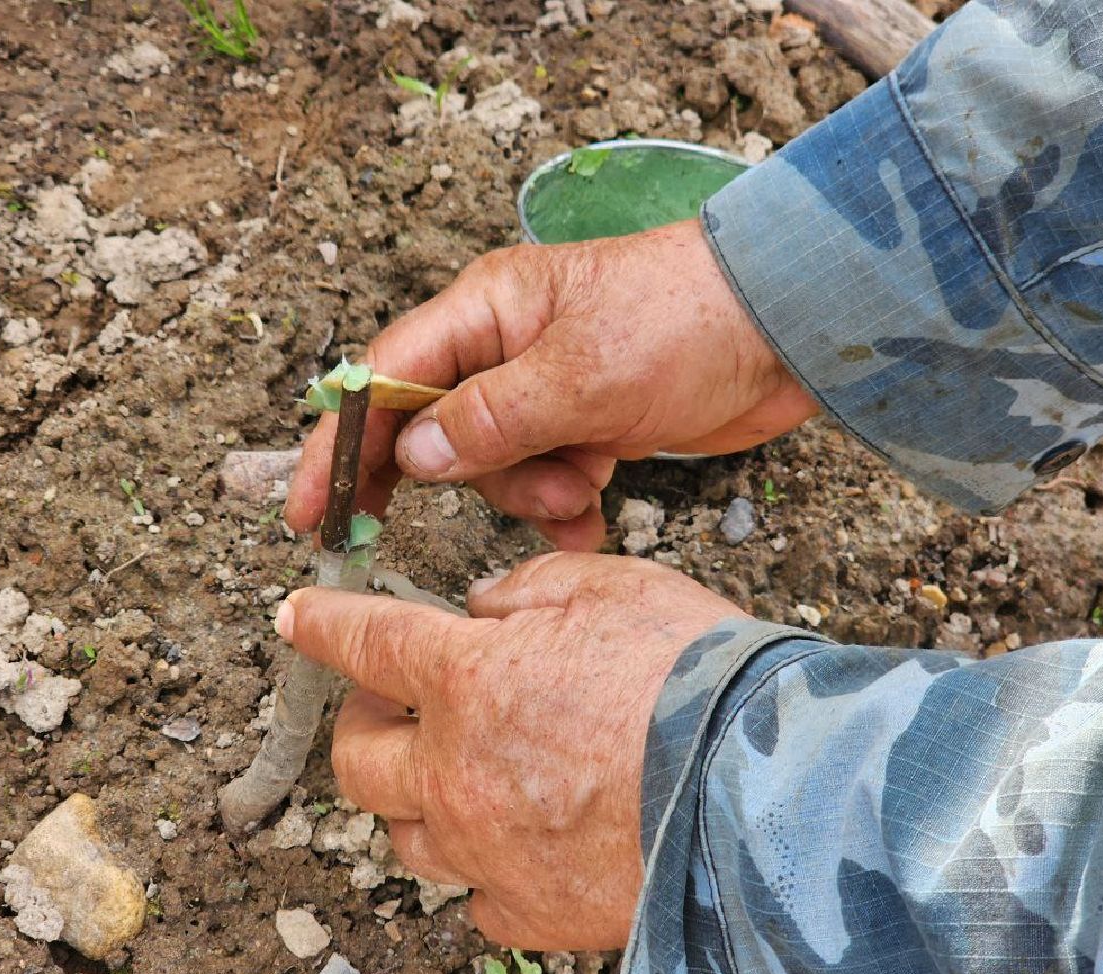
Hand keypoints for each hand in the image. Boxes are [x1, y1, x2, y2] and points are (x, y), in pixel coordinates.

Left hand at [273, 551, 748, 948]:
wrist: (763, 790)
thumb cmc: (694, 678)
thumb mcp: (609, 587)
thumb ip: (527, 591)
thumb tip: (484, 608)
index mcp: (466, 678)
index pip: (365, 642)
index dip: (323, 624)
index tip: (296, 616)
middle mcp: (454, 770)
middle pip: (356, 759)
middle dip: (363, 726)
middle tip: (399, 708)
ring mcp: (485, 850)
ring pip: (405, 835)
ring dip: (419, 800)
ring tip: (465, 776)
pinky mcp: (530, 911)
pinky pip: (477, 897)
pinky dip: (486, 869)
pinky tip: (520, 844)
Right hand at [285, 219, 817, 549]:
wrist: (791, 329)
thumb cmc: (686, 320)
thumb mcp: (581, 374)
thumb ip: (491, 420)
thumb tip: (413, 457)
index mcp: (486, 312)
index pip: (384, 379)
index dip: (340, 443)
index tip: (311, 510)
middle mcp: (504, 349)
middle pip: (430, 430)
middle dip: (446, 479)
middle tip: (409, 532)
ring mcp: (546, 390)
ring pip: (492, 466)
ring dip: (526, 494)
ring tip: (581, 490)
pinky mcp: (587, 425)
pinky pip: (546, 478)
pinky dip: (563, 506)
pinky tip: (591, 520)